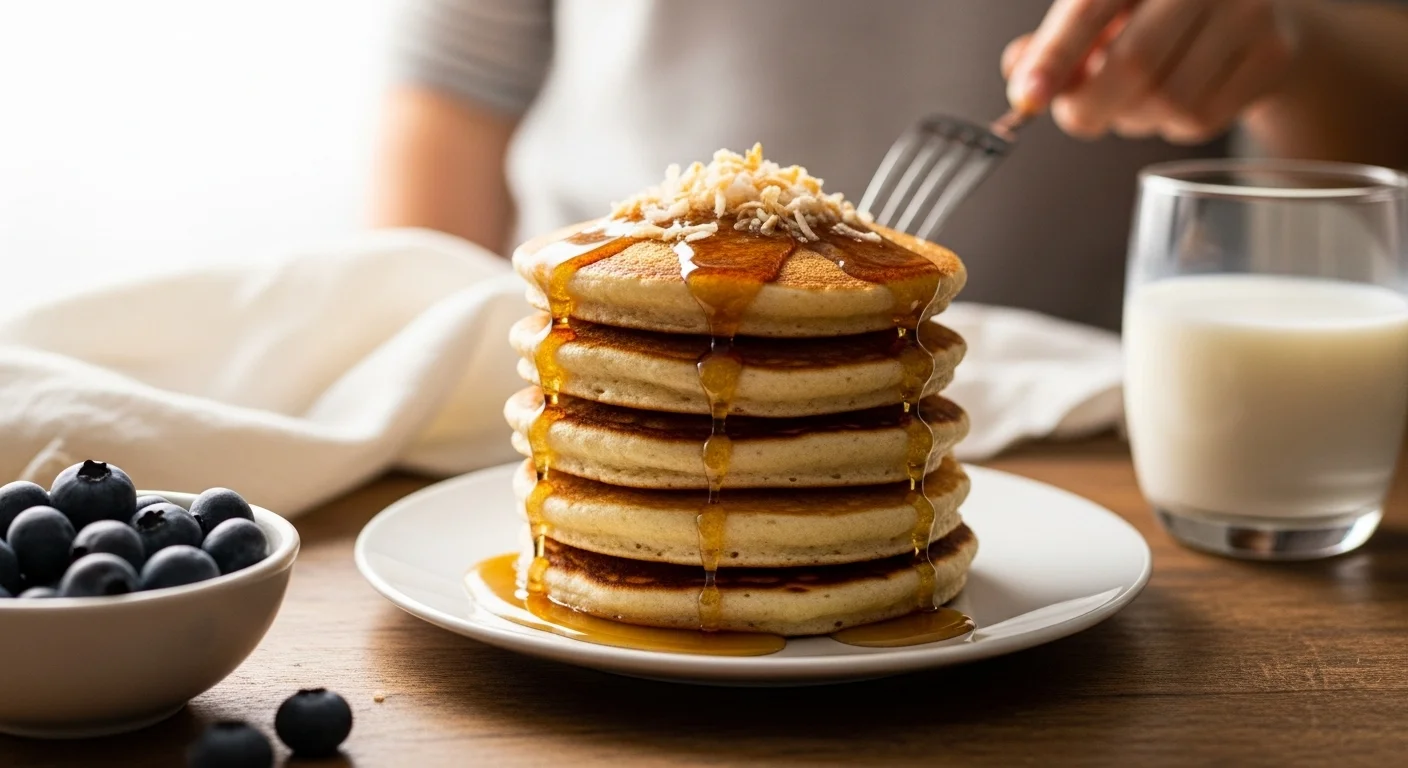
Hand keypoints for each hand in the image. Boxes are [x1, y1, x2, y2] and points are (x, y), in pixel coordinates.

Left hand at [1004, 0, 1301, 143]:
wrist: (1255, 12)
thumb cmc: (1157, 16)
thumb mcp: (1103, 15)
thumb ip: (1056, 43)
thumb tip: (1021, 77)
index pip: (1090, 7)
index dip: (1054, 56)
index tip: (1026, 98)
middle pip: (1132, 65)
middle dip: (1089, 107)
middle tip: (1076, 118)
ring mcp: (1248, 11)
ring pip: (1166, 101)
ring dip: (1133, 118)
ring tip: (1135, 98)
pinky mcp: (1273, 54)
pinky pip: (1199, 119)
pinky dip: (1170, 126)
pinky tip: (1176, 98)